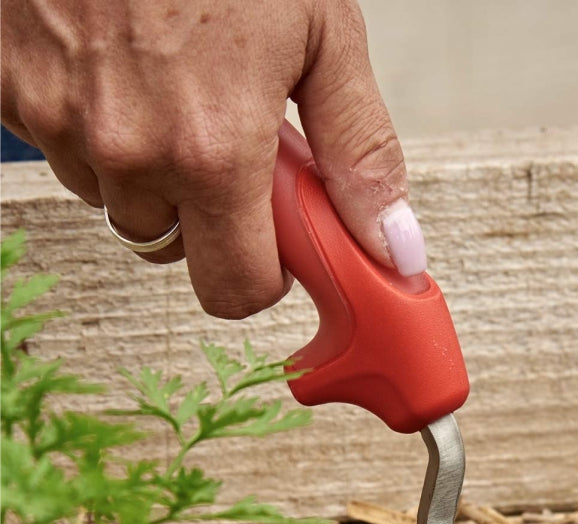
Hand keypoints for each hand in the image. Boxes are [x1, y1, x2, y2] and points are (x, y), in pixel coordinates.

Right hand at [0, 0, 425, 318]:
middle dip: (211, 218)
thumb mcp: (322, 33)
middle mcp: (126, 152)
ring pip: (118, 201)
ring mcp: (57, 122)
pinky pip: (63, 148)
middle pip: (176, 250)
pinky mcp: (9, 89)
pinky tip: (120, 66)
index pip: (235, 290)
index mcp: (212, 150)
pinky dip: (96, 126)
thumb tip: (394, 247)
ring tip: (176, 86)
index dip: (266, 276)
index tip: (283, 245)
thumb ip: (359, 153)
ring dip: (152, 170)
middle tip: (232, 144)